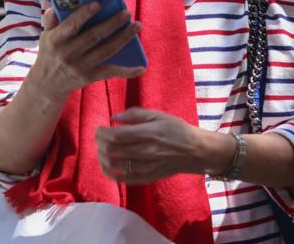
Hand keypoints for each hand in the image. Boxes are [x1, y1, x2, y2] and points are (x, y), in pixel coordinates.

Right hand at [32, 4, 145, 100]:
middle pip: (93, 37)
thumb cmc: (51, 51)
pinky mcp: (89, 77)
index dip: (84, 14)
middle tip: (126, 12)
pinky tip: (141, 67)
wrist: (48, 84)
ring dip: (123, 38)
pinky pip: (110, 72)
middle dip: (112, 24)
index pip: (71, 25)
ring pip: (106, 51)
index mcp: (55, 40)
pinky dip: (127, 72)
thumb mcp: (45, 35)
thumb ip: (51, 19)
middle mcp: (68, 54)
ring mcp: (80, 67)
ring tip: (136, 25)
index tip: (98, 3)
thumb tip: (58, 5)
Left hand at [95, 107, 229, 184]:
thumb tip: (114, 117)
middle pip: (113, 151)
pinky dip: (111, 173)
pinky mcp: (148, 178)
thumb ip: (135, 114)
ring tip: (101, 150)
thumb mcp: (158, 115)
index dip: (103, 133)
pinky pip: (124, 179)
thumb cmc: (176, 129)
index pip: (117, 136)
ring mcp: (146, 167)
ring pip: (115, 166)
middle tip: (98, 138)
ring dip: (102, 158)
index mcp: (148, 133)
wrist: (195, 151)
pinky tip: (107, 165)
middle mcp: (146, 152)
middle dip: (100, 144)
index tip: (99, 129)